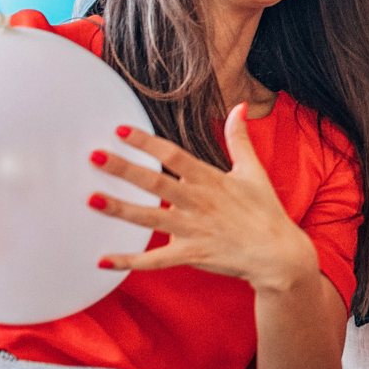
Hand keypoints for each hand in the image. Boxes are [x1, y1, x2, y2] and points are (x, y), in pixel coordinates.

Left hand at [93, 106, 321, 296]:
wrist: (278, 254)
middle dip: (125, 170)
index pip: (175, 156)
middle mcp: (199, 203)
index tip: (121, 130)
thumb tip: (239, 107)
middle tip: (94, 157)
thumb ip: (240, 139)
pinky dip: (130, 262)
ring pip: (150, 219)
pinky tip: (102, 261)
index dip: (148, 143)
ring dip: (120, 209)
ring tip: (90, 200)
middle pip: (156, 183)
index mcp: (212, 180)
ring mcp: (194, 230)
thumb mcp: (254, 171)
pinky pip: (156, 260)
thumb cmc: (265, 210)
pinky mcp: (192, 254)